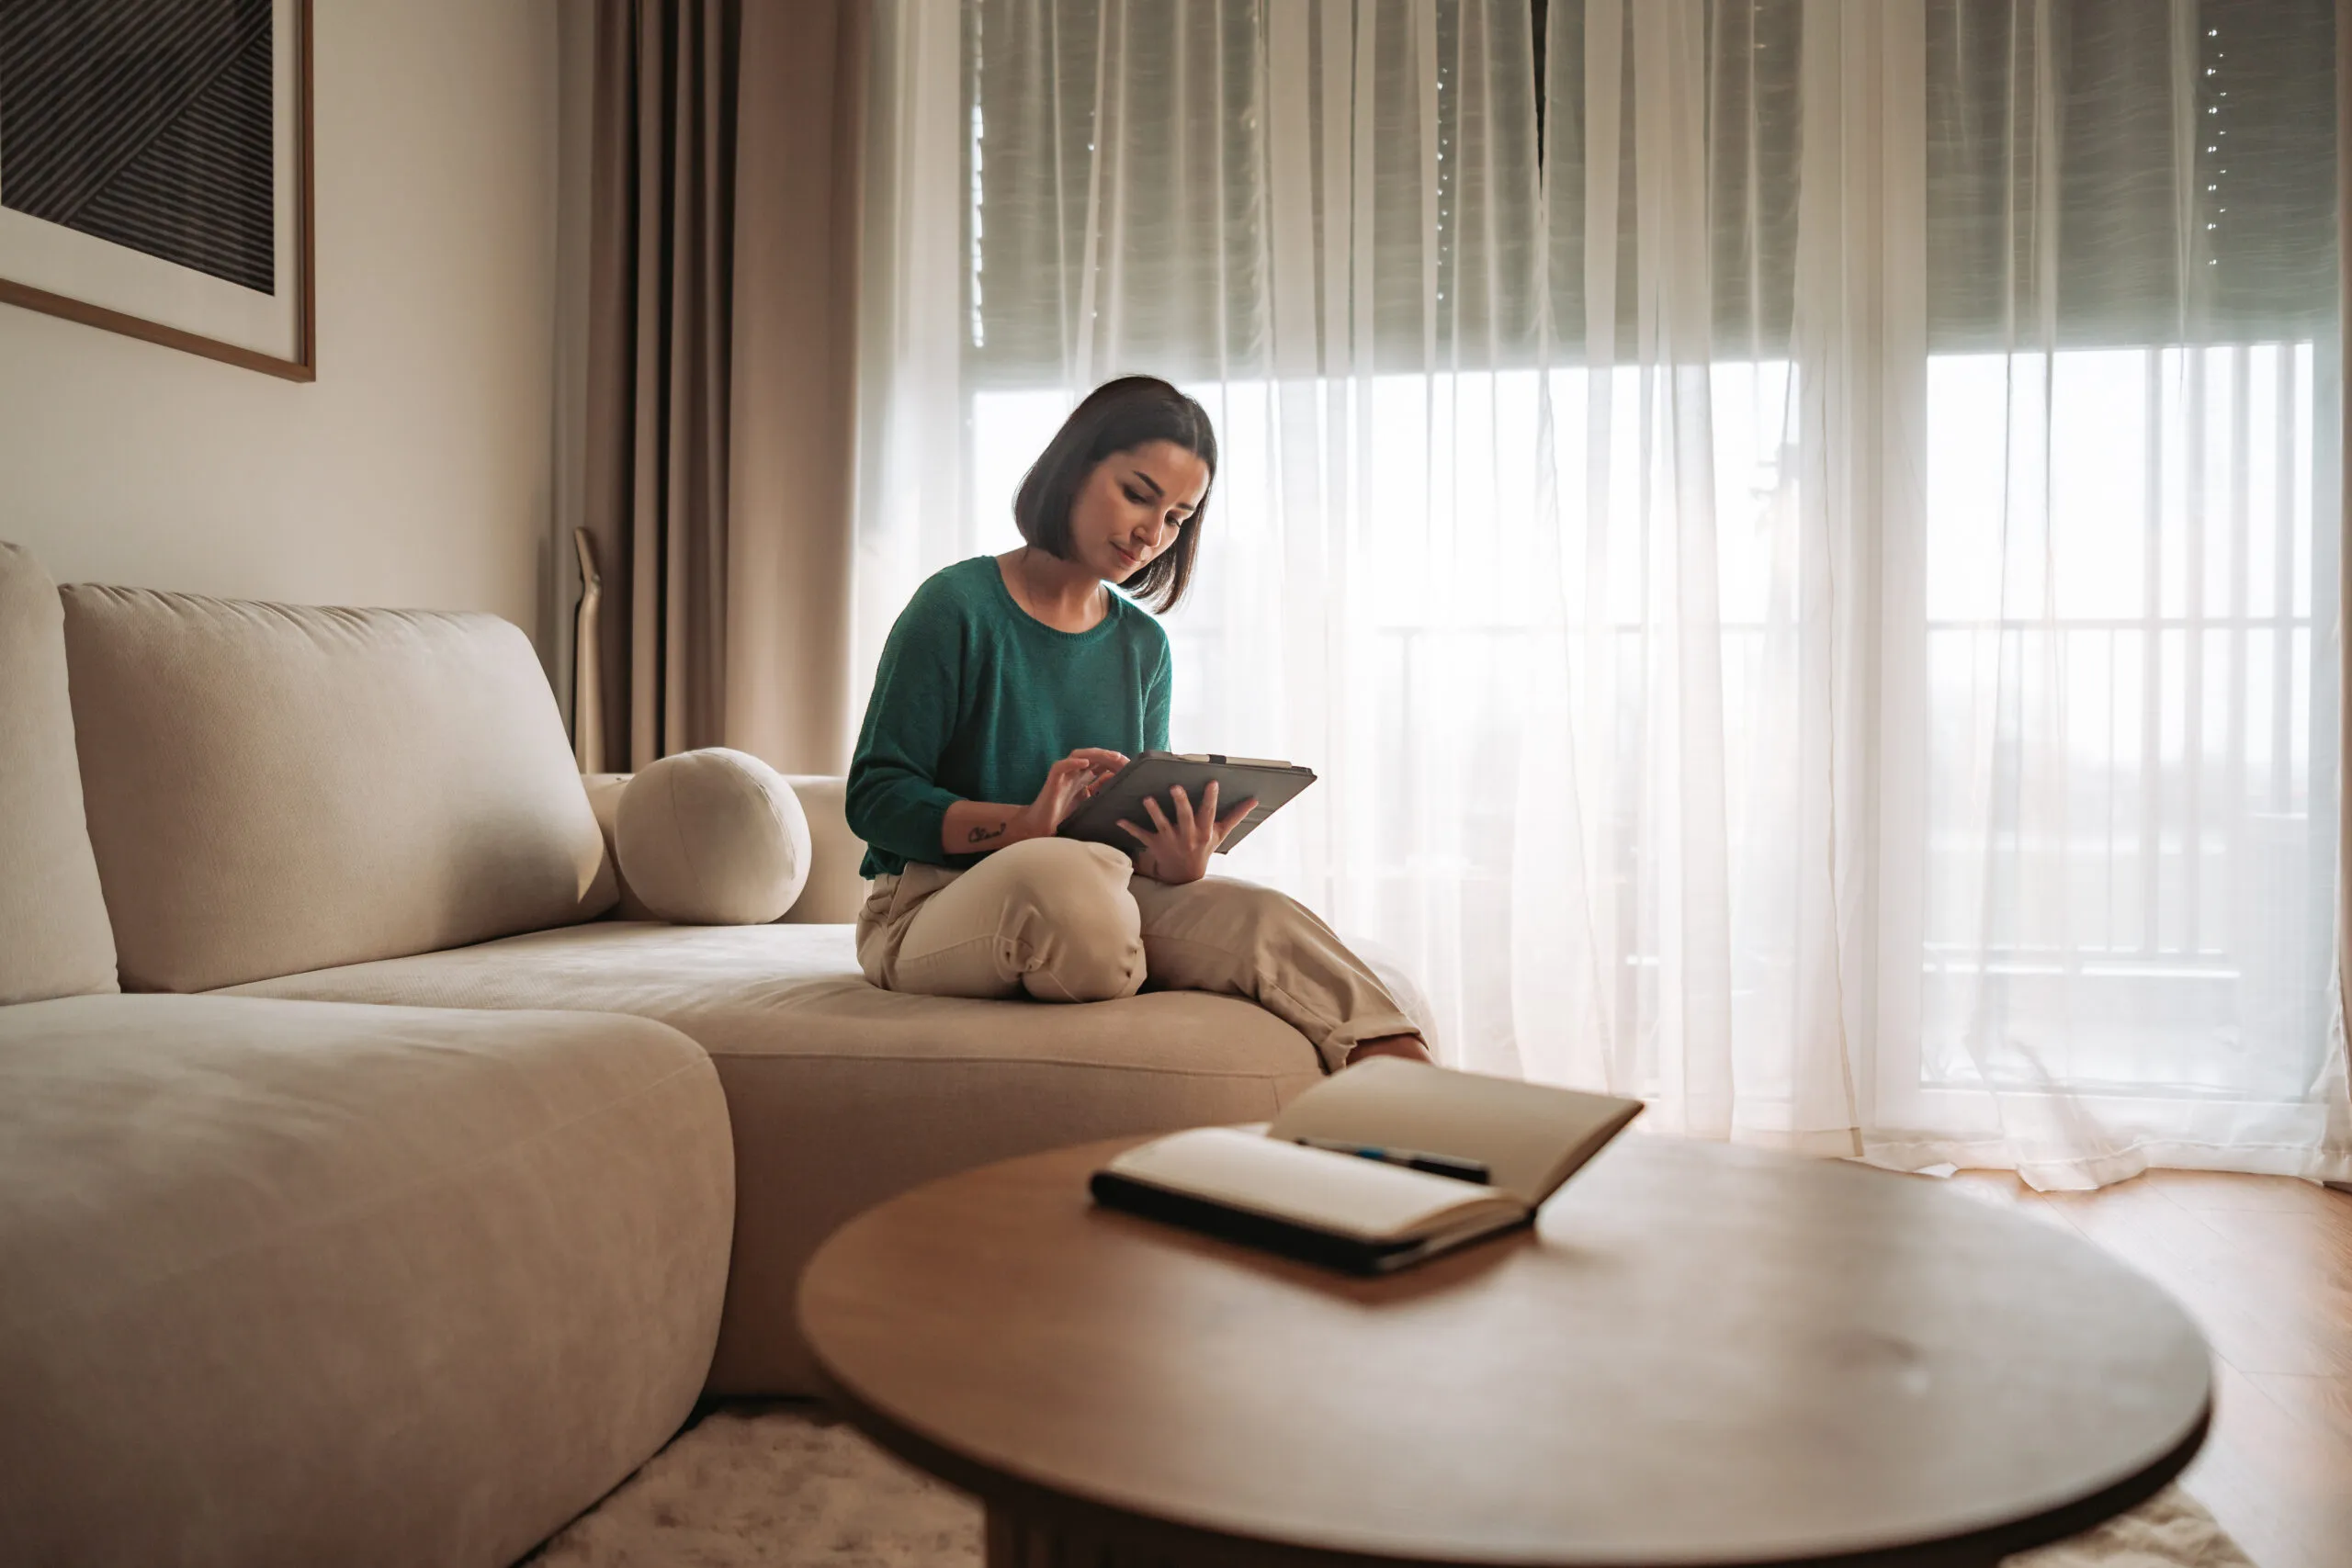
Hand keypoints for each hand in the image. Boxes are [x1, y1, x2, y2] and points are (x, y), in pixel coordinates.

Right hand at [1011, 748, 1128, 840]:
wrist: (1040, 828)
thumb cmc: (1063, 820)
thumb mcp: (1088, 808)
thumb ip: (1101, 798)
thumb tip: (1122, 796)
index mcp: (1082, 780)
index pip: (1100, 764)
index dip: (1114, 763)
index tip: (1129, 766)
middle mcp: (1074, 774)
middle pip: (1092, 757)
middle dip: (1108, 755)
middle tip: (1124, 759)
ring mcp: (1063, 776)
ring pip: (1078, 756)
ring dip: (1095, 754)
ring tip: (1111, 757)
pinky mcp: (1053, 780)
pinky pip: (1061, 766)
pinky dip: (1073, 763)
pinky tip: (1085, 763)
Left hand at [1118, 781, 1255, 884]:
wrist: (1185, 875)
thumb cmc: (1203, 849)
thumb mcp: (1221, 834)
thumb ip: (1236, 816)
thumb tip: (1255, 799)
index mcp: (1204, 831)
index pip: (1209, 812)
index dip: (1211, 798)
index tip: (1211, 782)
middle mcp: (1188, 836)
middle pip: (1185, 817)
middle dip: (1180, 802)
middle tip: (1175, 787)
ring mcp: (1171, 841)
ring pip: (1162, 825)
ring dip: (1154, 812)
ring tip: (1147, 799)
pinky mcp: (1155, 845)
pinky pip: (1142, 835)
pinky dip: (1130, 827)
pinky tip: (1119, 819)